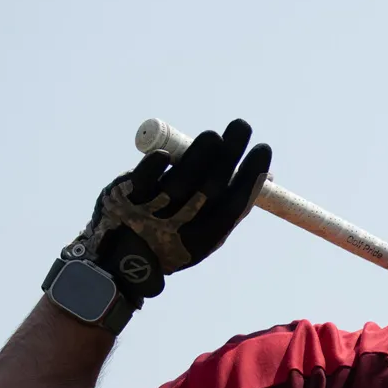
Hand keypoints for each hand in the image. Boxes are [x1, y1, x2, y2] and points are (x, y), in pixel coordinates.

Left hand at [65, 119, 272, 300]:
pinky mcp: (127, 195)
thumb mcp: (206, 232)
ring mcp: (153, 209)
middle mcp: (181, 224)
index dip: (251, 174)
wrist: (119, 261)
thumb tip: (268, 176)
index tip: (262, 148)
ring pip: (182, 176)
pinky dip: (158, 162)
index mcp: (205, 236)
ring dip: (201, 151)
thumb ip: (230, 206)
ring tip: (213, 137)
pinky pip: (146, 174)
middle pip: (212, 184)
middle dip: (231, 151)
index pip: (235, 201)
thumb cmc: (170, 240)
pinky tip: (167, 156)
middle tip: (242, 126)